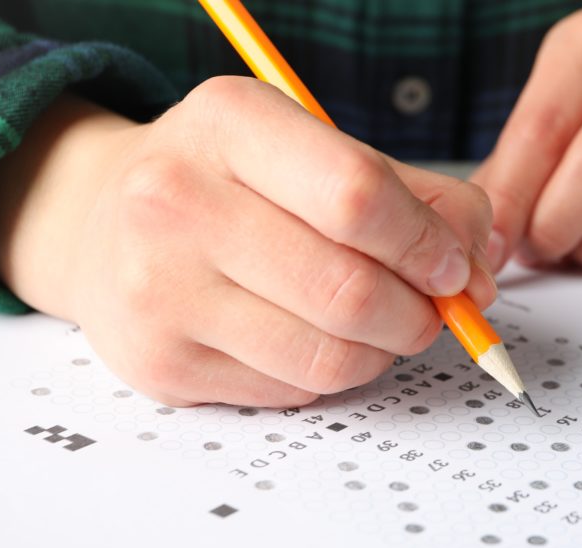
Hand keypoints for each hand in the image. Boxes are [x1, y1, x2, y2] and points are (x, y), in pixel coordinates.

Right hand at [0, 78, 494, 406]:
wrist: (101, 224)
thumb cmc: (228, 183)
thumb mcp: (313, 151)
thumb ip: (414, 197)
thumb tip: (480, 270)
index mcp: (229, 123)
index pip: (358, 196)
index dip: (429, 245)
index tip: (457, 268)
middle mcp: (176, 201)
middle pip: (349, 290)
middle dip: (419, 314)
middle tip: (432, 311)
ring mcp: (160, 289)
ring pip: (328, 356)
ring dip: (381, 351)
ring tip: (379, 326)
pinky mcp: (161, 363)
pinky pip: (293, 391)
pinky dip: (330, 373)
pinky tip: (314, 338)